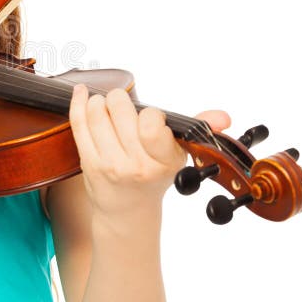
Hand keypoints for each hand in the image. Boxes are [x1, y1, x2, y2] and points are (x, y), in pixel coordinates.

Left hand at [69, 85, 229, 222]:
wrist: (128, 210)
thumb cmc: (155, 174)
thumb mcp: (179, 154)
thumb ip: (200, 128)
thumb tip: (223, 116)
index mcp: (163, 160)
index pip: (151, 122)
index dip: (149, 113)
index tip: (149, 117)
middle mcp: (136, 165)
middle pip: (119, 109)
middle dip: (120, 100)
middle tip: (122, 104)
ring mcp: (109, 164)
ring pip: (96, 113)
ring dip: (99, 101)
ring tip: (105, 105)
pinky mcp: (88, 163)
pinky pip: (78, 124)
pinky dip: (78, 102)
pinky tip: (81, 92)